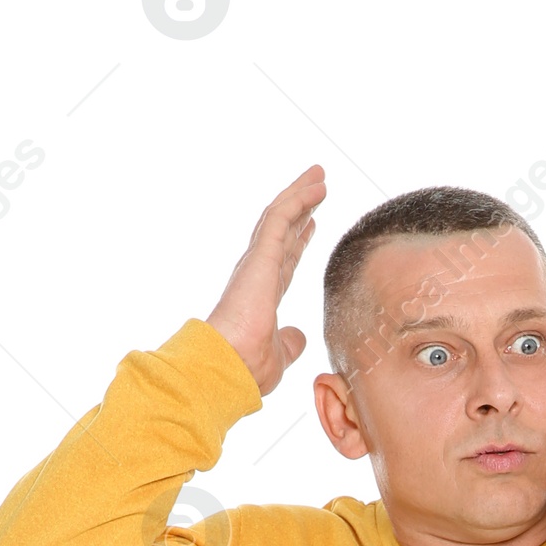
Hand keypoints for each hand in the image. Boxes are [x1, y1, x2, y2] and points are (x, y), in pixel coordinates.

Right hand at [206, 164, 326, 393]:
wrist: (227, 367)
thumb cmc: (246, 369)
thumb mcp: (279, 356)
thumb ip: (289, 344)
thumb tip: (299, 338)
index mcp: (263, 296)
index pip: (284, 261)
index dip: (298, 241)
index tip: (311, 226)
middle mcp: (258, 274)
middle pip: (282, 231)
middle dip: (300, 209)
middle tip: (317, 187)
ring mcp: (258, 263)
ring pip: (280, 217)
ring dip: (300, 195)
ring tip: (318, 176)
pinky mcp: (260, 256)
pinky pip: (280, 218)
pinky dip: (298, 200)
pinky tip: (315, 188)